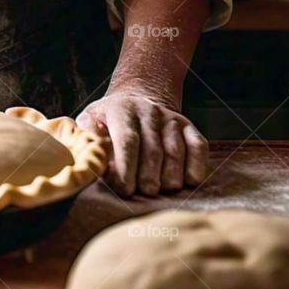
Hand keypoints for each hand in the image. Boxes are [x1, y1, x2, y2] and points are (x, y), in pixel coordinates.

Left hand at [77, 89, 207, 196]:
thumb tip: (93, 151)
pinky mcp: (189, 127)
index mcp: (122, 110)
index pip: (127, 140)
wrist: (139, 95)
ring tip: (162, 190)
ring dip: (170, 177)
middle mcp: (149, 111)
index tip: (124, 189)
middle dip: (149, 177)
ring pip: (176, 152)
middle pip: (153, 150)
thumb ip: (89, 135)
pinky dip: (195, 167)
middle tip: (144, 193)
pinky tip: (186, 182)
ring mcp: (171, 119)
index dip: (126, 167)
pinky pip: (198, 148)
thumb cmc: (111, 118)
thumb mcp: (93, 117)